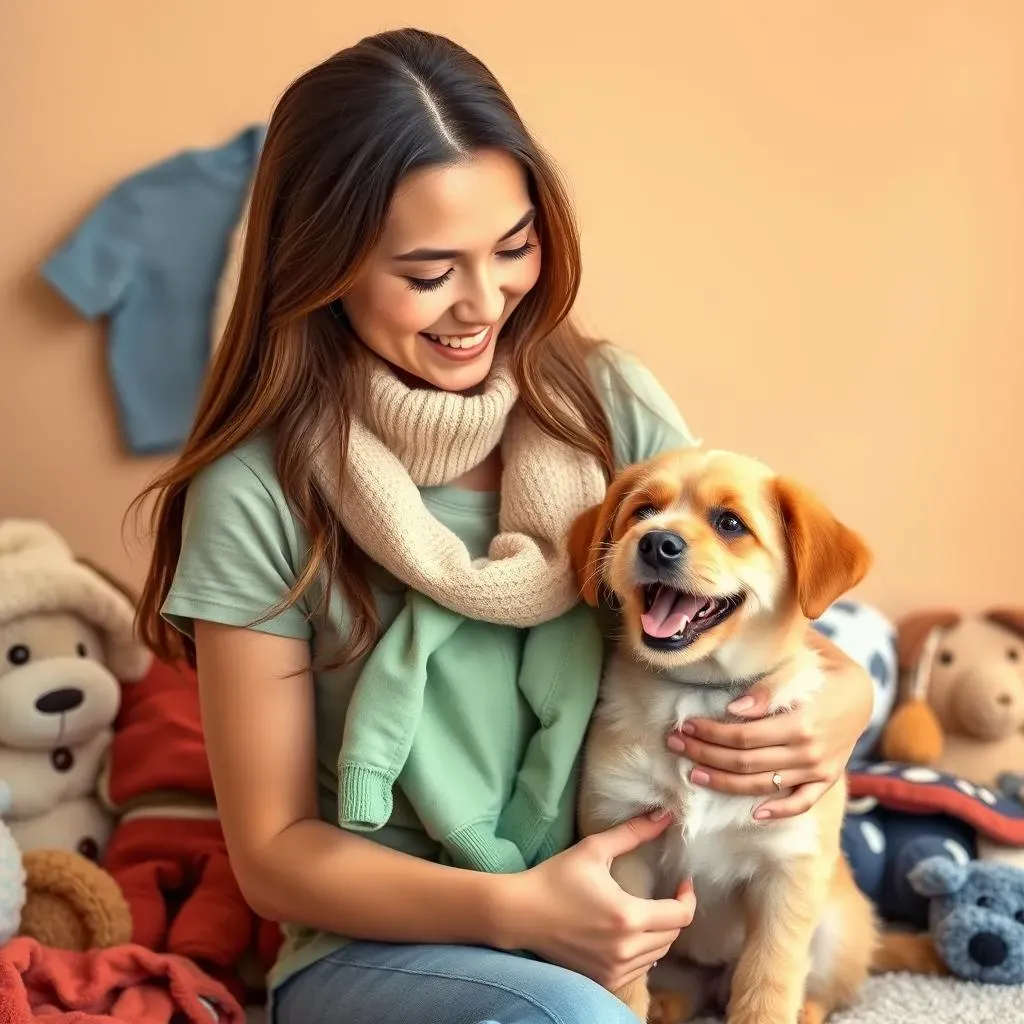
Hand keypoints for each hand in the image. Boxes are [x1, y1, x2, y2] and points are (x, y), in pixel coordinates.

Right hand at [499, 811, 695, 987]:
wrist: (520, 914)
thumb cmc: (555, 877)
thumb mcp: (594, 849)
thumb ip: (633, 833)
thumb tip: (665, 816)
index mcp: (628, 916)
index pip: (681, 916)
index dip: (688, 898)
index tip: (682, 882)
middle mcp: (626, 949)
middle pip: (672, 936)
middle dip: (674, 913)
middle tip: (665, 894)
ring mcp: (615, 969)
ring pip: (658, 954)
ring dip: (659, 933)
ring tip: (647, 913)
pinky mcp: (603, 980)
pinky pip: (639, 969)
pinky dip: (642, 952)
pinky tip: (629, 935)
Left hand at [666, 631, 872, 819]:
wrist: (864, 693)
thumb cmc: (824, 670)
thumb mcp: (801, 665)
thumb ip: (769, 685)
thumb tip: (735, 708)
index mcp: (801, 722)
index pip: (744, 736)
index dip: (710, 732)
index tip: (685, 724)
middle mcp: (809, 752)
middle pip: (745, 761)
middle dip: (704, 753)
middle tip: (675, 743)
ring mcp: (818, 770)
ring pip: (762, 784)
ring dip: (723, 781)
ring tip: (692, 773)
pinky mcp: (825, 781)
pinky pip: (800, 803)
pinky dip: (777, 811)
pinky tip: (751, 814)